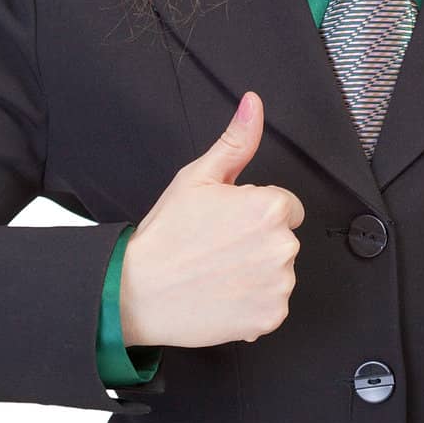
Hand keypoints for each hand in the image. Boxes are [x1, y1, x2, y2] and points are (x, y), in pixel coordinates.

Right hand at [119, 91, 303, 349]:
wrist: (136, 292)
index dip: (254, 213)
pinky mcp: (270, 317)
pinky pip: (272, 305)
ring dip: (256, 273)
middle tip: (218, 247)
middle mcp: (282, 246)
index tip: (228, 223)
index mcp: (270, 207)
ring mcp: (278, 285)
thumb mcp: (197, 177)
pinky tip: (223, 294)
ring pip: (278, 272)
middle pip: (283, 239)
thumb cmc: (165, 235)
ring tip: (218, 271)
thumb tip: (253, 105)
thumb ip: (236, 141)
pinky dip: (252, 303)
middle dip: (257, 241)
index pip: (286, 207)